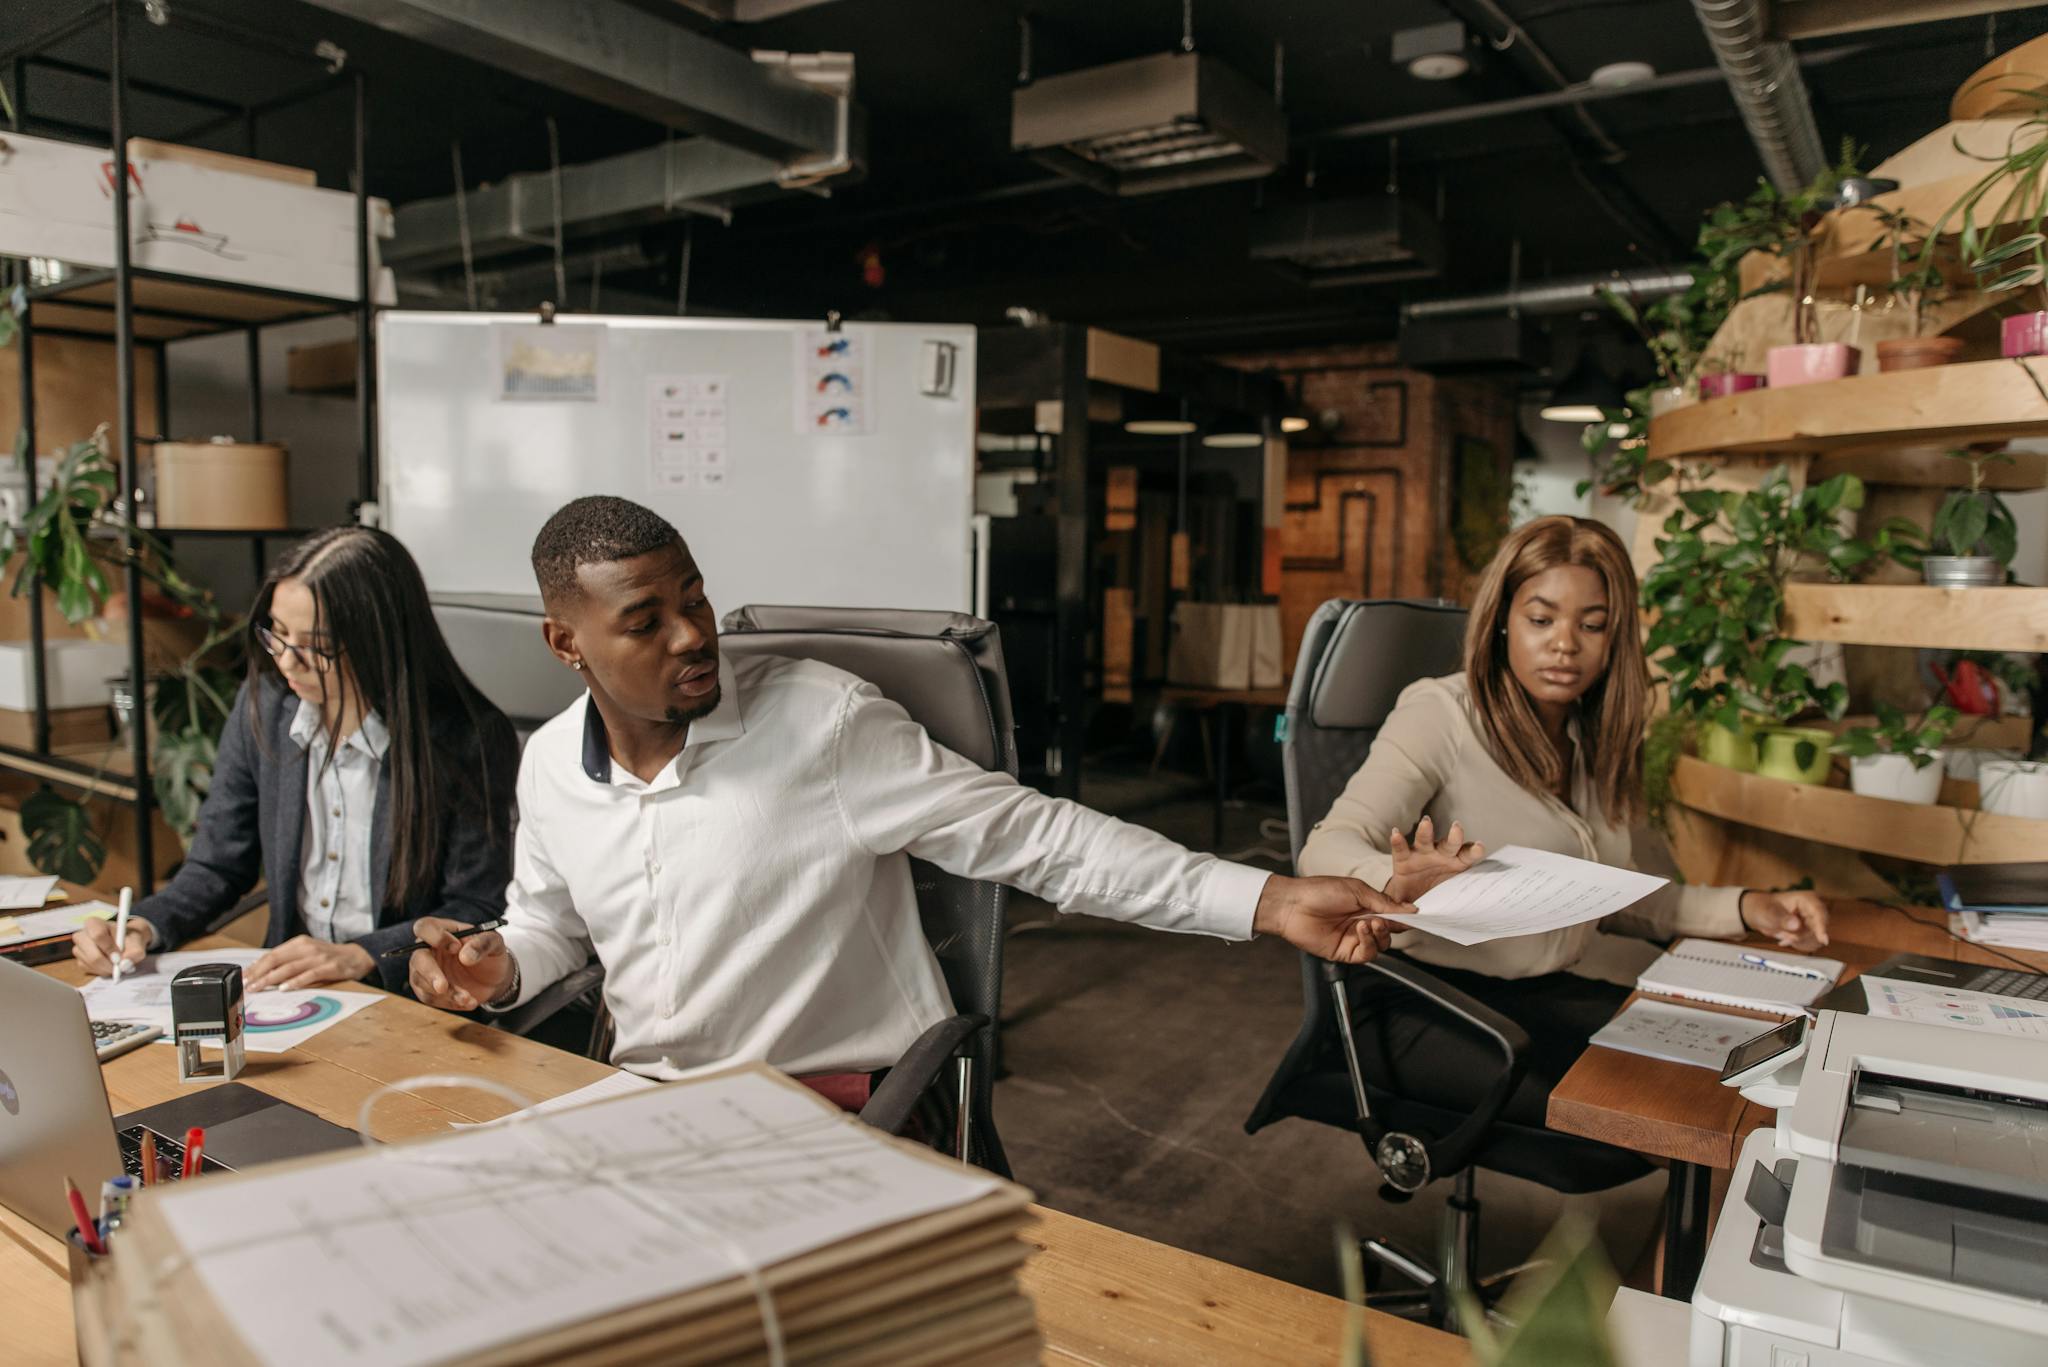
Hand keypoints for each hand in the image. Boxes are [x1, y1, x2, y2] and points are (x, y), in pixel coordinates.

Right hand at [71, 917, 150, 976]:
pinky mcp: (79, 960)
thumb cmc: (129, 938)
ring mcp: (79, 949)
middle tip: (121, 967)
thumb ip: (135, 952)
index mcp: (94, 923)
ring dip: (107, 968)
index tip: (119, 957)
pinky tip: (110, 965)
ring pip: (91, 964)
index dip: (109, 948)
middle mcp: (82, 935)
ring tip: (118, 964)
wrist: (126, 942)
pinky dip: (102, 971)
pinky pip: (90, 970)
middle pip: (93, 954)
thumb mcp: (138, 940)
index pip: (98, 935)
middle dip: (109, 964)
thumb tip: (124, 965)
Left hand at [246, 935, 374, 990]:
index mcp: (299, 943)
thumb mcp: (307, 953)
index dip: (256, 966)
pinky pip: (309, 975)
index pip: (271, 954)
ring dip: (270, 979)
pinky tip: (284, 988)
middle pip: (276, 960)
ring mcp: (318, 957)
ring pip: (289, 968)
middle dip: (259, 974)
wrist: (358, 956)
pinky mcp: (329, 967)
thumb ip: (287, 959)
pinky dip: (295, 982)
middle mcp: (307, 948)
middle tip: (247, 985)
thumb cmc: (329, 957)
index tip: (244, 977)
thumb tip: (262, 969)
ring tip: (258, 988)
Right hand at [407, 916, 514, 1010]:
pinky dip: (448, 1002)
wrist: (495, 979)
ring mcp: (425, 970)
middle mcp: (428, 949)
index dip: (436, 937)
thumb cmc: (491, 954)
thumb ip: (483, 943)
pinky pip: (430, 998)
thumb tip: (465, 956)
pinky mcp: (428, 989)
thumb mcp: (495, 944)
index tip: (456, 948)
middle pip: (418, 958)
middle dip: (430, 973)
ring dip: (445, 993)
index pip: (425, 927)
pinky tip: (468, 1002)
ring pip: (422, 982)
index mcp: (443, 930)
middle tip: (443, 987)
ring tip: (468, 998)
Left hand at [1253, 875, 1403, 964]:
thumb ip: (1384, 903)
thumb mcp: (1358, 890)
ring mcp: (1354, 938)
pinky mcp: (1345, 952)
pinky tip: (1362, 930)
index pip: (1393, 915)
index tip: (1415, 917)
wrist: (1293, 904)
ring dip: (1380, 935)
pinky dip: (1369, 943)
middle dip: (1392, 926)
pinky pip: (1366, 954)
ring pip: (1381, 945)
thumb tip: (1410, 910)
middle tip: (1386, 919)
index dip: (1405, 917)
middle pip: (1390, 932)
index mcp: (1367, 906)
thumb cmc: (1320, 891)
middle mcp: (1363, 923)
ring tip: (1370, 922)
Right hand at [1384, 816, 1484, 902]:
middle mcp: (1441, 856)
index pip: (1467, 856)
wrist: (1409, 901)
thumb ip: (1447, 910)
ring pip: (1425, 840)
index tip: (1479, 846)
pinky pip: (1400, 849)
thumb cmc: (1432, 899)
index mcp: (1456, 865)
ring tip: (1426, 823)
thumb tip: (1455, 922)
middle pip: (1449, 844)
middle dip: (1454, 836)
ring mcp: (1421, 854)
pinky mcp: (1403, 858)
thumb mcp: (1443, 905)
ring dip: (1425, 831)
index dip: (1474, 851)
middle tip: (1456, 828)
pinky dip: (1397, 841)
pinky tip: (1396, 834)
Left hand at [1739, 890, 1829, 952]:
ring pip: (1815, 938)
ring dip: (1799, 941)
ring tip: (1782, 935)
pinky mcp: (1810, 931)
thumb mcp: (1768, 912)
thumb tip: (1796, 925)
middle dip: (1802, 936)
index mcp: (1806, 899)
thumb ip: (1781, 919)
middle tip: (1786, 938)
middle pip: (1819, 928)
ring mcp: (1812, 921)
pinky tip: (1785, 938)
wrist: (1758, 914)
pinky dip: (1798, 944)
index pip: (1819, 913)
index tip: (1823, 940)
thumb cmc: (1763, 908)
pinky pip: (1810, 943)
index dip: (1822, 926)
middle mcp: (1813, 910)